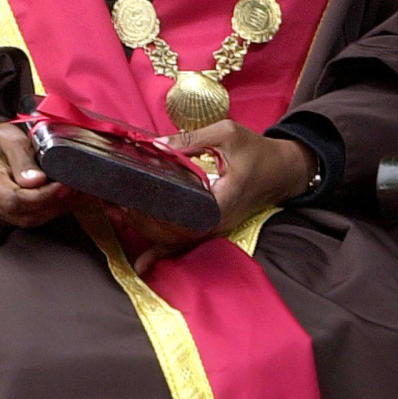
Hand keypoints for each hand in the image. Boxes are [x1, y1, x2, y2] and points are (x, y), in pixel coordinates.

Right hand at [0, 122, 77, 226]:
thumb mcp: (12, 139)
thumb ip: (23, 160)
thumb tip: (37, 182)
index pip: (14, 199)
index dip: (43, 196)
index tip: (65, 185)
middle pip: (22, 214)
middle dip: (53, 203)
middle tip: (75, 188)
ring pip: (27, 220)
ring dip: (54, 209)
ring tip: (74, 193)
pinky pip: (26, 219)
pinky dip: (48, 210)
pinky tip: (64, 199)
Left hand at [124, 120, 314, 275]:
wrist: (284, 170)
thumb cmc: (257, 151)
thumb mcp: (227, 134)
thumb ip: (191, 138)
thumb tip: (155, 145)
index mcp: (220, 200)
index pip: (180, 212)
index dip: (153, 208)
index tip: (129, 196)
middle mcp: (216, 222)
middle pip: (172, 231)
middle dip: (140, 219)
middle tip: (113, 203)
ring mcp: (214, 229)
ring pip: (175, 240)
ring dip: (145, 231)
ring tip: (116, 215)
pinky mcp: (211, 228)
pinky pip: (185, 243)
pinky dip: (162, 252)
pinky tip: (142, 264)